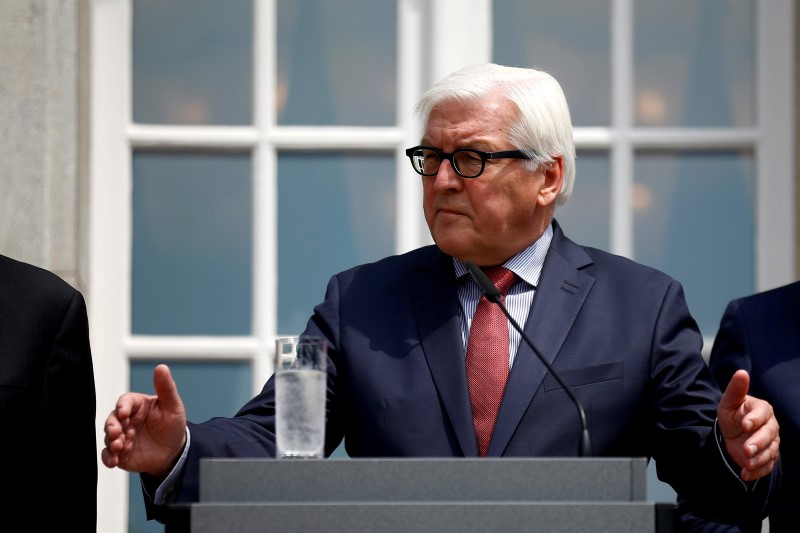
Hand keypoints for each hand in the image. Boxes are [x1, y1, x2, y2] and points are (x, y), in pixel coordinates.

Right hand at [101, 364, 187, 478]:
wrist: (174, 451)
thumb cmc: (172, 425)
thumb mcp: (173, 406)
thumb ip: (166, 388)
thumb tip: (161, 367)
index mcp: (138, 405)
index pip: (125, 401)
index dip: (122, 406)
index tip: (124, 413)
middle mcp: (127, 420)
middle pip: (112, 419)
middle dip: (112, 426)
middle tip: (116, 432)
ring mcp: (122, 436)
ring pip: (108, 437)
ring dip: (110, 442)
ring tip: (118, 447)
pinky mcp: (120, 453)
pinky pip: (108, 454)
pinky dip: (108, 457)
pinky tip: (114, 461)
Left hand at [717, 369, 779, 481]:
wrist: (730, 434)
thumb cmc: (731, 415)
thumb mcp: (729, 402)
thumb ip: (735, 389)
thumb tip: (741, 372)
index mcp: (762, 410)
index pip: (762, 414)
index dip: (754, 420)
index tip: (744, 424)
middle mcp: (770, 427)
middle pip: (769, 435)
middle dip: (758, 443)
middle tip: (746, 449)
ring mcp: (771, 443)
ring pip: (770, 452)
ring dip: (758, 459)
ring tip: (746, 463)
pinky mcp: (768, 458)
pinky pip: (766, 466)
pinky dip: (756, 472)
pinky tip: (744, 474)